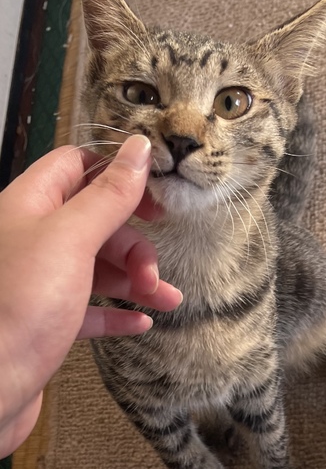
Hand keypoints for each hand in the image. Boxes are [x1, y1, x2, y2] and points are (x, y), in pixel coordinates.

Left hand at [0, 135, 181, 456]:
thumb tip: (139, 147)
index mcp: (30, 205)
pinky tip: (140, 322)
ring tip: (164, 300)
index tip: (153, 200)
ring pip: (96, 266)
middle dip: (131, 243)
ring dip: (133, 279)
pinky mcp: (45, 320)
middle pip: (94, 221)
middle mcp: (31, 238)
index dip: (117, 176)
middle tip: (151, 271)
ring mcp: (38, 281)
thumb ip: (109, 194)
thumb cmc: (18, 308)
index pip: (77, 166)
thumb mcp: (71, 239)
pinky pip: (89, 307)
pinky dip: (116, 311)